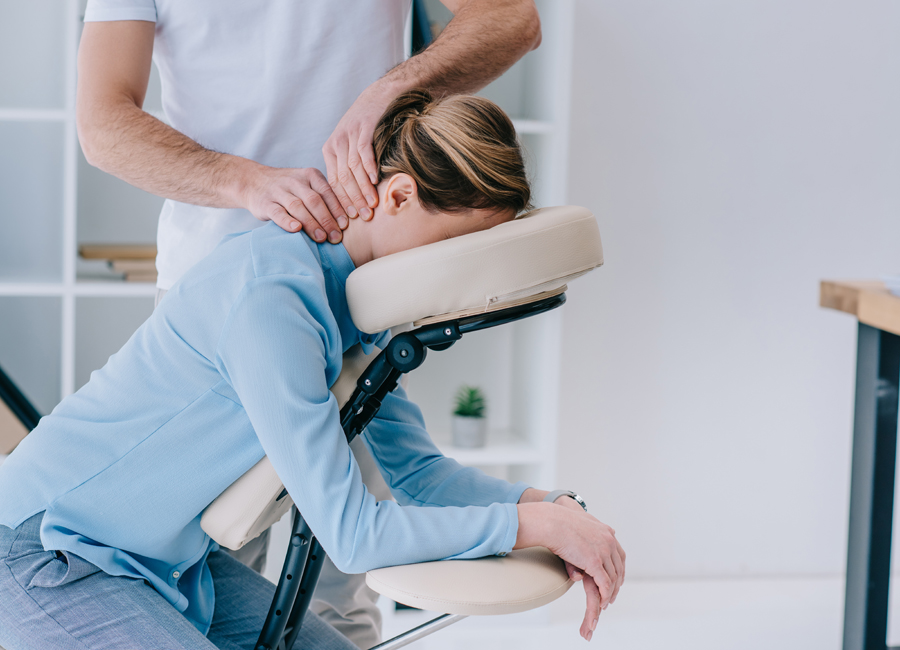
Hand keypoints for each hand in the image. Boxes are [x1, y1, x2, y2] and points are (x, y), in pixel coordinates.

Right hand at [242, 164, 347, 242]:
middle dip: (327, 220)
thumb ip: (324, 198)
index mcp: (310, 175)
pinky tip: (297, 230)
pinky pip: (277, 212)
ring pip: (297, 207)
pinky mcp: (265, 203)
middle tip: (336, 237)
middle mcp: (295, 181)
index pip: (327, 192)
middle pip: (314, 201)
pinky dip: (287, 221)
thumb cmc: (289, 189)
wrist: (253, 181)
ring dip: (311, 224)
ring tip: (322, 238)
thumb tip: (347, 222)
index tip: (346, 225)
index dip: (338, 209)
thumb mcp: (307, 185)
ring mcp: (278, 191)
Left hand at [322, 82, 397, 221]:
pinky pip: (364, 151)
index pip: (333, 182)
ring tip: (371, 204)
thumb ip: (348, 167)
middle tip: (363, 217)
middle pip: (343, 178)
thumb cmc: (367, 127)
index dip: (342, 202)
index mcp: (330, 150)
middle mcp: (336, 143)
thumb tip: (353, 197)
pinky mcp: (363, 127)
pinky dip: (368, 167)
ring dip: (362, 188)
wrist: (379, 97)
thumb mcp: (351, 146)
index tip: (350, 219)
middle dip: (353, 200)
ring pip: (353, 168)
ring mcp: (349, 135)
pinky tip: (374, 181)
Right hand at [516, 503, 624, 641]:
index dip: (618, 570)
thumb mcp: (578, 528)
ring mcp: (603, 551)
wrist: (551, 522)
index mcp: (606, 532)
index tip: (615, 580)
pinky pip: (605, 584)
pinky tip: (602, 603)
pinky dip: (605, 595)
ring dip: (610, 593)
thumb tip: (585, 542)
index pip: (619, 555)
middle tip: (612, 596)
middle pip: (619, 568)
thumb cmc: (558, 522)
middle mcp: (609, 541)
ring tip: (606, 603)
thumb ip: (585, 537)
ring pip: (613, 578)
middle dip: (617, 584)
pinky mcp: (594, 562)